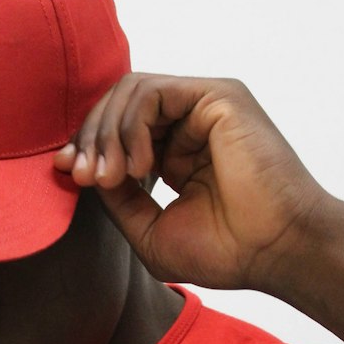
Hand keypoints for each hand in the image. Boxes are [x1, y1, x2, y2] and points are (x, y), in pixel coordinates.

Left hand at [54, 75, 331, 292]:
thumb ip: (118, 199)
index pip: (118, 129)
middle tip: (83, 176)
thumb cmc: (226, 251)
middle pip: (118, 104)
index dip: (85, 146)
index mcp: (178, 151)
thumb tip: (84, 169)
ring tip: (111, 177)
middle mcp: (191, 122)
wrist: (276, 252)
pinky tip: (140, 167)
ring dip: (108, 133)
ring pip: (130, 91)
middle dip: (90, 139)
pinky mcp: (217, 95)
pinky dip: (133, 126)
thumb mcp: (150, 230)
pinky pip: (151, 92)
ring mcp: (205, 104)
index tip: (67, 172)